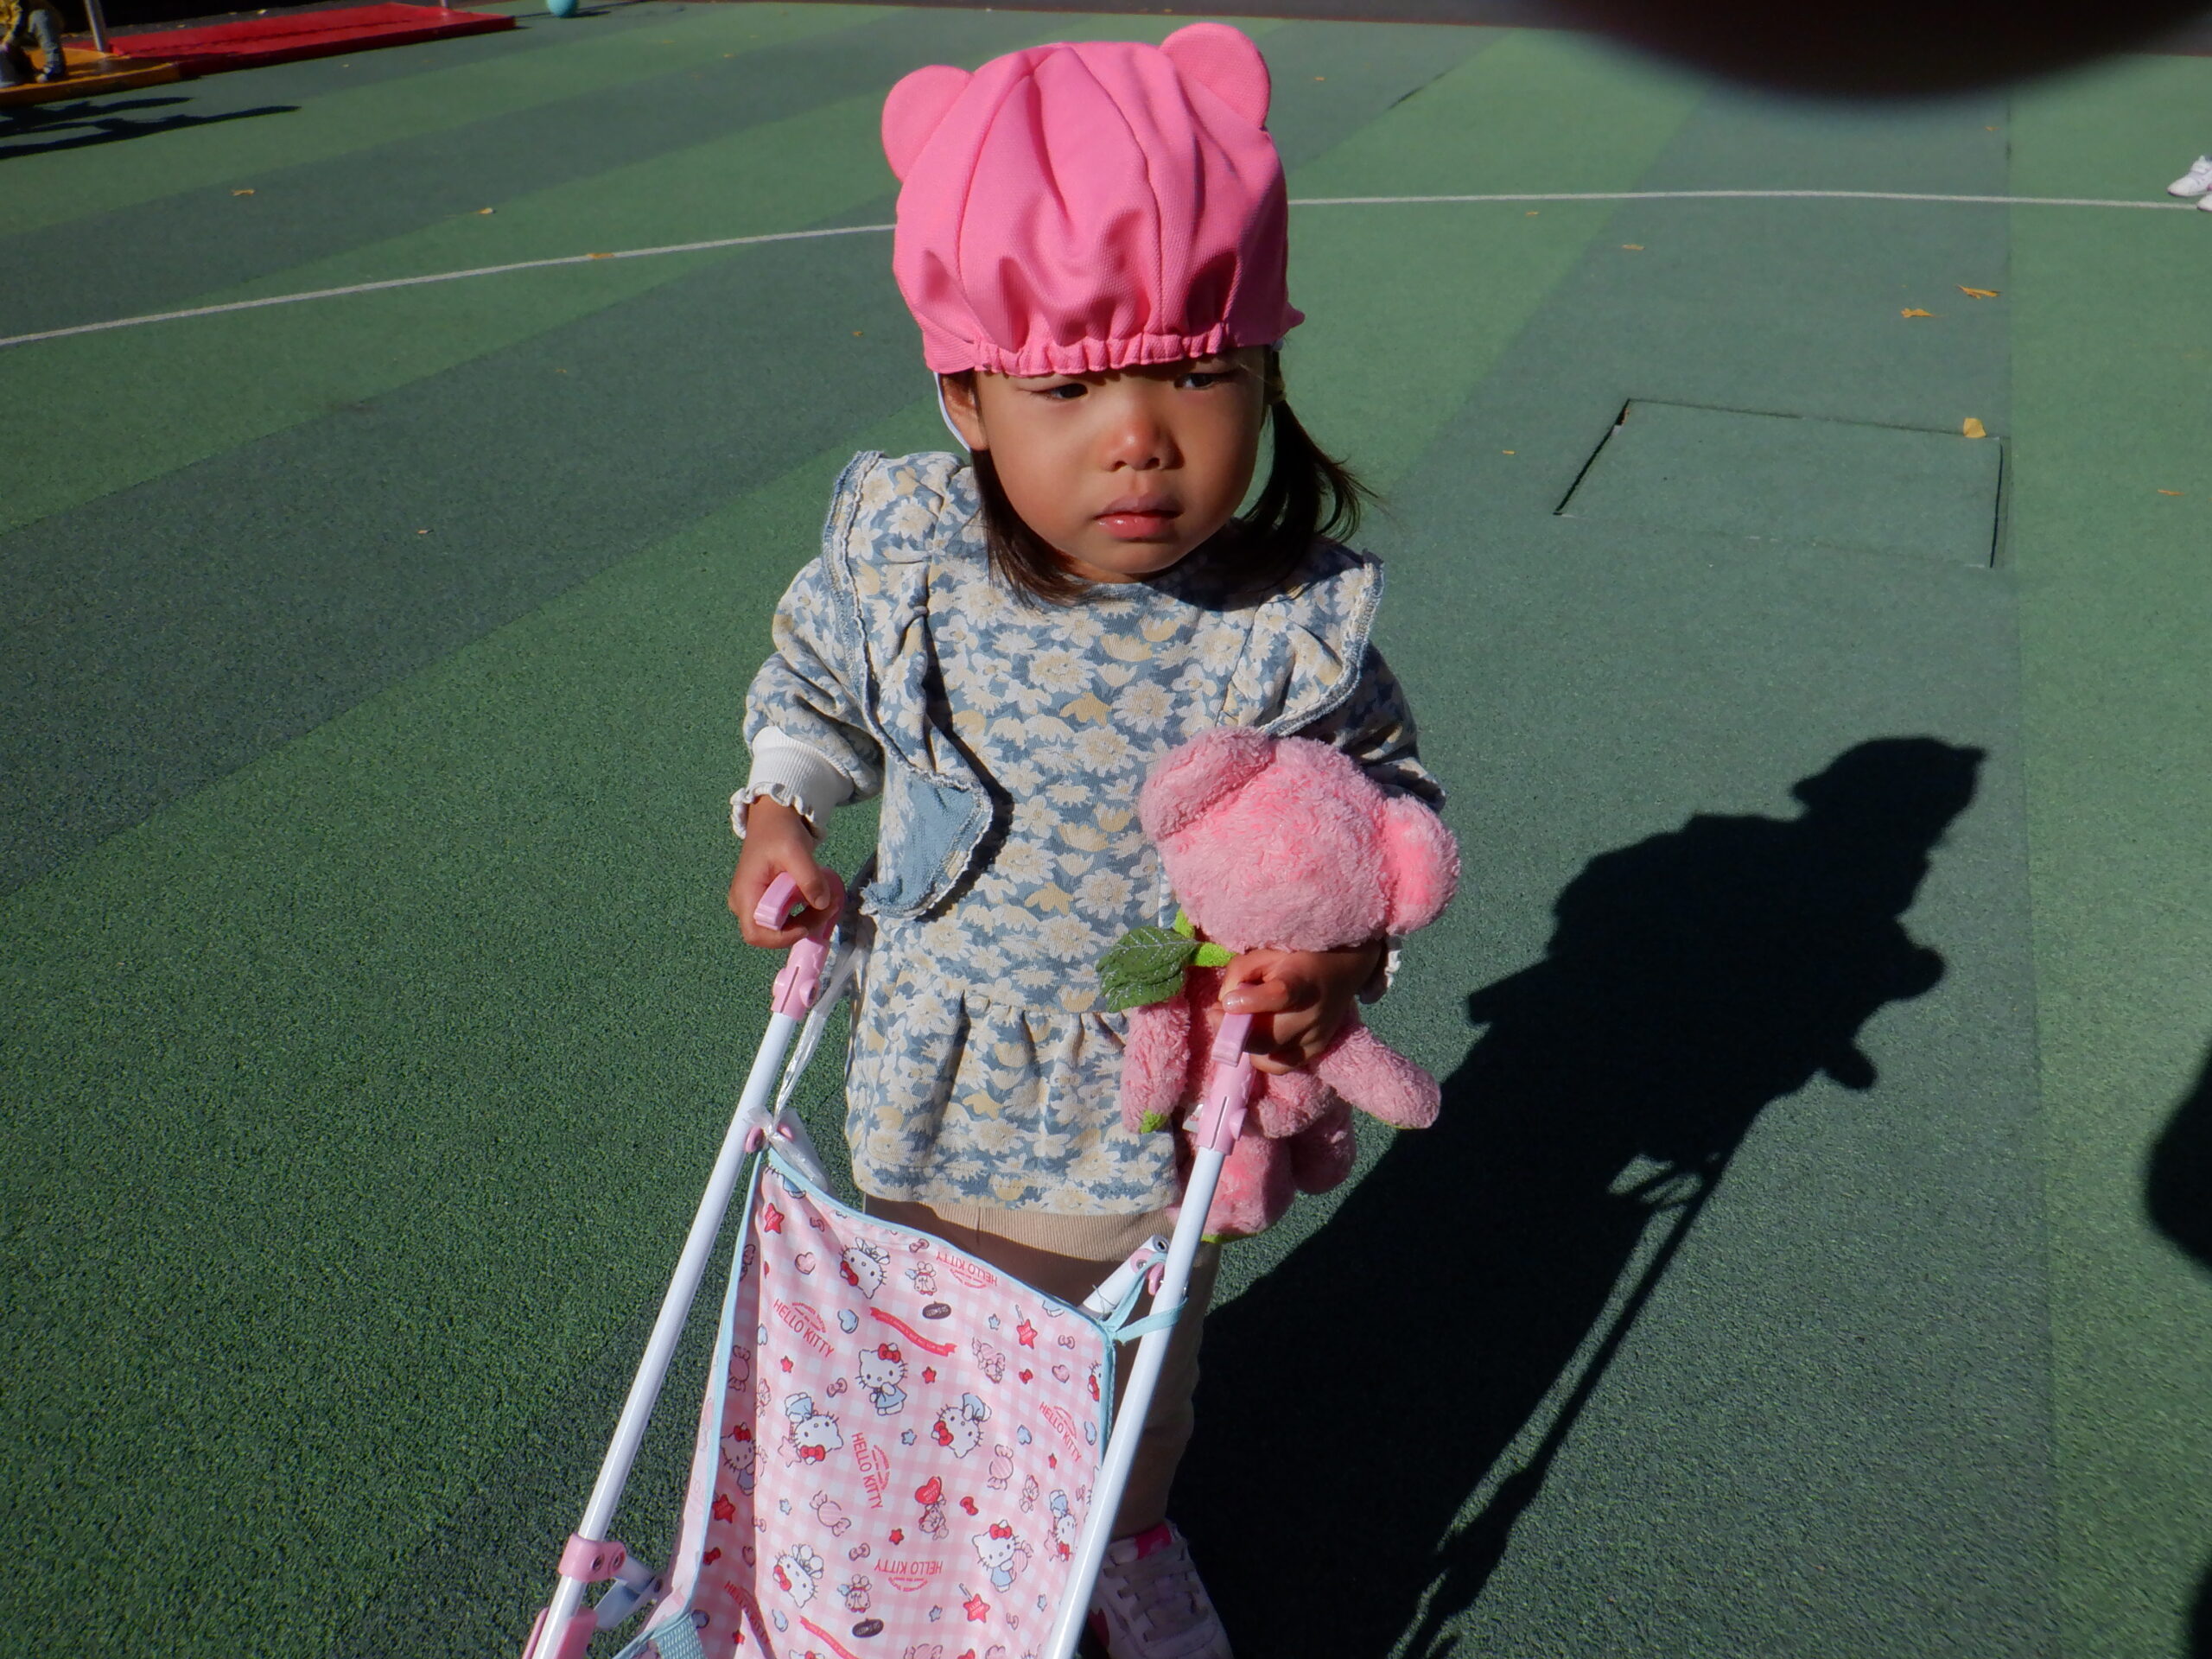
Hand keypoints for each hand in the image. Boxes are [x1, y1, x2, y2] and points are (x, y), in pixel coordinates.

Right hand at [729, 796, 838, 946]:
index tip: (807, 925)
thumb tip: (822, 904)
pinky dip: (804, 914)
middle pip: (770, 934)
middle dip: (801, 928)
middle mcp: (744, 903)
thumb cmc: (779, 832)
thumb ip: (809, 878)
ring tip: (828, 902)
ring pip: (780, 928)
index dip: (781, 938)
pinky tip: (819, 899)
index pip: (756, 933)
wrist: (774, 817)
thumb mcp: (796, 851)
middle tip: (827, 908)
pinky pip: (784, 918)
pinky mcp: (766, 900)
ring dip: (806, 921)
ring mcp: (754, 903)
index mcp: (745, 893)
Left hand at [1219, 941, 1385, 1074]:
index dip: (1250, 1002)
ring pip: (1267, 1054)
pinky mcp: (1315, 1052)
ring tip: (1236, 1023)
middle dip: (1231, 1030)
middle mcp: (1313, 1014)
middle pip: (1266, 1037)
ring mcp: (1316, 1038)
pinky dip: (1260, 1055)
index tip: (1227, 1001)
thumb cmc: (1295, 959)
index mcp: (1303, 981)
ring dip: (1243, 1041)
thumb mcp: (1265, 954)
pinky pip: (1278, 1066)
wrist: (1340, 971)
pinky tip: (1255, 1036)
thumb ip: (1240, 974)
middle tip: (1215, 1014)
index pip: (1280, 995)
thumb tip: (1225, 1005)